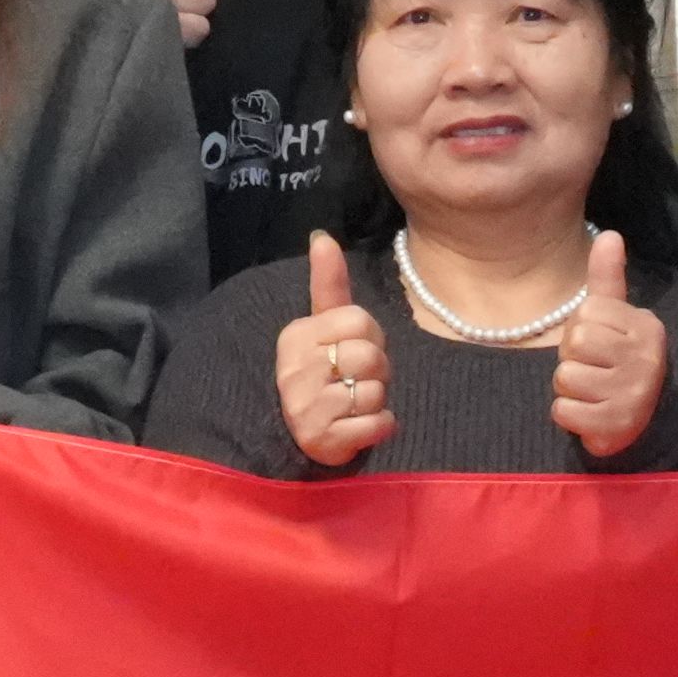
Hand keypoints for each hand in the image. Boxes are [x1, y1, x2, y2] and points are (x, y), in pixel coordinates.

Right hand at [274, 235, 395, 467]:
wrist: (303, 434)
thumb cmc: (323, 372)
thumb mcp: (324, 325)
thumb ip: (328, 282)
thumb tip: (321, 235)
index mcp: (297, 336)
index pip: (360, 321)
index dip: (371, 336)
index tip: (354, 350)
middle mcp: (295, 371)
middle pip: (370, 356)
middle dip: (377, 370)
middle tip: (358, 380)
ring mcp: (306, 409)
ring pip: (374, 392)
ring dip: (377, 400)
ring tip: (356, 404)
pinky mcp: (323, 441)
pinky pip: (379, 424)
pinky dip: (382, 426)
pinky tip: (363, 426)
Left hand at [545, 233, 664, 459]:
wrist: (637, 422)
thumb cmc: (616, 363)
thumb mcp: (614, 317)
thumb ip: (607, 278)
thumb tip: (609, 234)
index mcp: (646, 326)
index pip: (586, 312)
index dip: (580, 330)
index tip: (599, 346)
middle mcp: (646, 358)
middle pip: (575, 343)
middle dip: (572, 359)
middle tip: (593, 371)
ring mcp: (634, 392)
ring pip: (566, 377)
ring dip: (569, 389)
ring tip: (592, 394)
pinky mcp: (617, 424)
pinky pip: (563, 411)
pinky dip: (568, 416)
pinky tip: (589, 415)